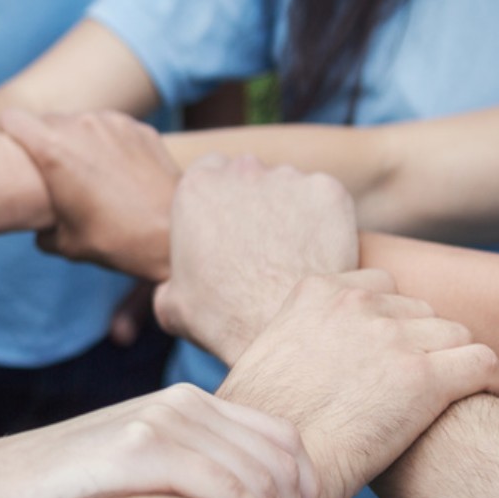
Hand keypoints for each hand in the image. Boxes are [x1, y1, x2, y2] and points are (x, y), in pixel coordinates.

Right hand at [0, 384, 318, 497]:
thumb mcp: (131, 470)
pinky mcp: (143, 451)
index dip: (304, 492)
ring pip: (265, 482)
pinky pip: (233, 495)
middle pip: (282, 461)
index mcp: (183, 402)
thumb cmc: (53, 497)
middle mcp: (181, 402)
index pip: (281, 438)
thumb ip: (180, 473)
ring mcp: (163, 422)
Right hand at [1, 109, 179, 281]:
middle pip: (47, 121)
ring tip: (91, 177)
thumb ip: (40, 226)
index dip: (10, 137)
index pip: (11, 119)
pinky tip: (120, 175)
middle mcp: (81, 126)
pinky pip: (112, 129)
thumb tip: (39, 226)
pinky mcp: (140, 128)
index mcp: (52, 149)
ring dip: (79, 142)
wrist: (172, 235)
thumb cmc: (114, 241)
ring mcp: (114, 123)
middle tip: (54, 175)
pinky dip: (109, 145)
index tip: (16, 156)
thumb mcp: (64, 243)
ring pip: (81, 123)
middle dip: (45, 143)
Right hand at [154, 155, 358, 363]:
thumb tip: (175, 286)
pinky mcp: (327, 191)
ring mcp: (287, 177)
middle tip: (260, 242)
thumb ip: (172, 278)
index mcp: (196, 187)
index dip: (218, 200)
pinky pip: (323, 199)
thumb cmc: (220, 318)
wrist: (278, 326)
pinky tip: (316, 252)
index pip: (208, 172)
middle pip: (248, 174)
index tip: (226, 226)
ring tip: (291, 254)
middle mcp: (241, 171)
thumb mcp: (171, 303)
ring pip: (288, 186)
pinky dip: (323, 219)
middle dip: (252, 199)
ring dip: (288, 209)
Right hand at [221, 270, 498, 497]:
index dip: (390, 324)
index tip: (389, 357)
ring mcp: (392, 337)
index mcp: (314, 293)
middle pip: (419, 311)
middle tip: (416, 390)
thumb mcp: (263, 364)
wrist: (267, 471)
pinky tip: (487, 402)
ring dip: (454, 365)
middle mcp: (355, 305)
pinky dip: (493, 382)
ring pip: (455, 335)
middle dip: (421, 346)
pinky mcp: (426, 378)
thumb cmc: (257, 434)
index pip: (378, 288)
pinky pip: (485, 363)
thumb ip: (297, 346)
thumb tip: (310, 371)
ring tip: (452, 400)